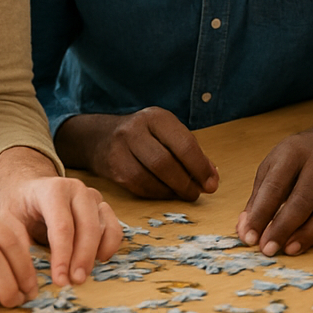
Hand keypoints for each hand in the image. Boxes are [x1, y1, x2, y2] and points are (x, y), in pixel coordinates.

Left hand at [0, 147, 123, 286]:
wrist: (31, 188)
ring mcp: (93, 196)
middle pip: (87, 226)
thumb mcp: (8, 220)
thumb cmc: (20, 206)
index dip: (62, 256)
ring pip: (103, 227)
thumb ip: (17, 242)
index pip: (62, 226)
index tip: (59, 280)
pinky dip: (110, 246)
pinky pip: (115, 227)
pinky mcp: (102, 207)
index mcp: (53, 190)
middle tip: (74, 282)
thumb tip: (26, 274)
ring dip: (95, 254)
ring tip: (81, 275)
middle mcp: (77, 189)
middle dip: (82, 258)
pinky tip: (98, 261)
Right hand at [56, 108, 218, 200]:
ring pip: (150, 178)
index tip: (211, 183)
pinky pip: (139, 186)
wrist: (100, 137)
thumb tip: (212, 177)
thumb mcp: (167, 132)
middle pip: (165, 163)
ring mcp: (120, 148)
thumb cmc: (145, 136)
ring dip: (172, 191)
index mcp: (156, 117)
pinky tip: (165, 193)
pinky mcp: (112, 167)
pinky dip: (157, 194)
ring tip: (183, 194)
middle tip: (197, 193)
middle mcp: (135, 130)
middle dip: (186, 183)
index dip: (200, 167)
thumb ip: (190, 151)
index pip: (183, 144)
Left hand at [236, 127, 312, 256]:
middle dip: (283, 229)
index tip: (249, 238)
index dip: (260, 215)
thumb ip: (259, 198)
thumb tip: (245, 230)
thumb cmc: (300, 159)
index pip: (275, 187)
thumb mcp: (274, 166)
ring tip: (290, 250)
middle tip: (268, 250)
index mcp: (294, 152)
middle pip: (302, 201)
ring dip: (308, 236)